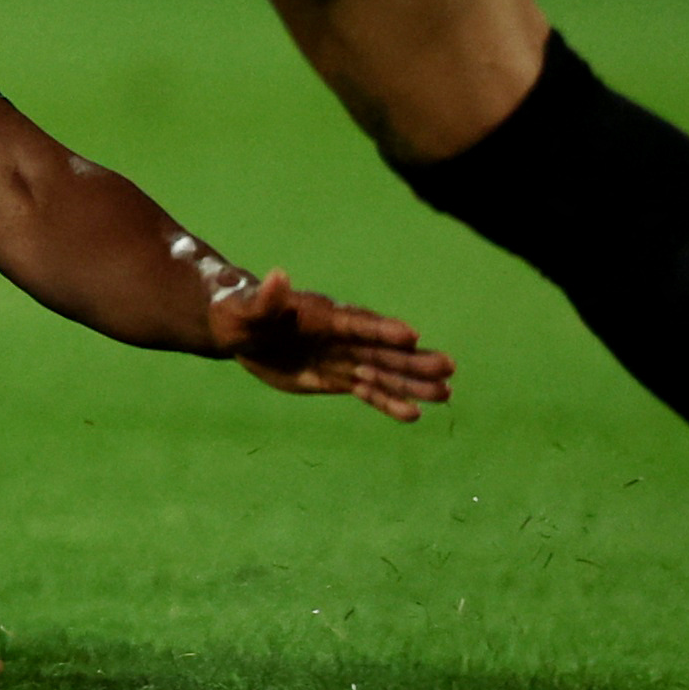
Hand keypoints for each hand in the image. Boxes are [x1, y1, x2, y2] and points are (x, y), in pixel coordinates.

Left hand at [207, 269, 452, 424]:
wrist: (239, 329)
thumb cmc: (239, 310)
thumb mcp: (246, 307)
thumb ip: (265, 298)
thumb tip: (277, 275)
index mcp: (322, 315)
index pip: (356, 323)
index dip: (381, 329)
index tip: (411, 335)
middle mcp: (340, 336)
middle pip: (381, 349)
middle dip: (413, 359)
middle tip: (449, 368)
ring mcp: (341, 357)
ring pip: (382, 372)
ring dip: (412, 383)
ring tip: (446, 394)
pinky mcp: (336, 377)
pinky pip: (367, 391)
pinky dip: (388, 402)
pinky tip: (413, 414)